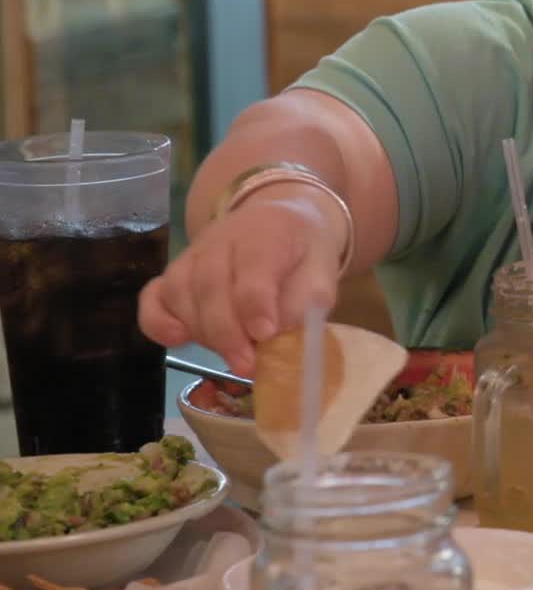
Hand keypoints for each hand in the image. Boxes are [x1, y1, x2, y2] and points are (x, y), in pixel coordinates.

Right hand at [137, 193, 345, 376]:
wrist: (281, 223)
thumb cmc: (303, 255)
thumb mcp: (321, 274)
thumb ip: (306, 303)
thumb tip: (282, 339)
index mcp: (267, 231)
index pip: (253, 263)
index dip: (255, 302)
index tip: (265, 334)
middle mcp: (221, 238)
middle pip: (210, 284)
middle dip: (227, 332)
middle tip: (246, 365)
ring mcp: (192, 254)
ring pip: (180, 292)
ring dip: (202, 332)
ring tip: (232, 358)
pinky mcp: (173, 272)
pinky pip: (153, 296)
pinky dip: (157, 322)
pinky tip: (177, 341)